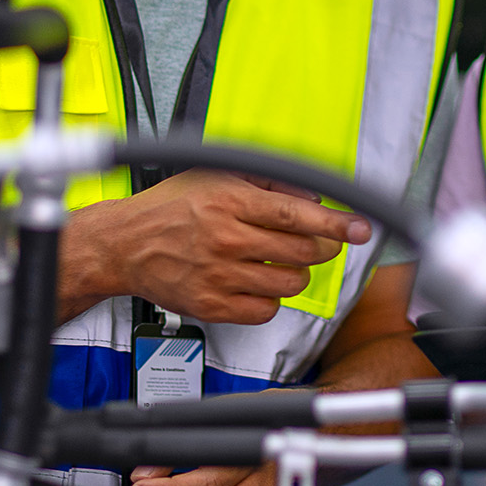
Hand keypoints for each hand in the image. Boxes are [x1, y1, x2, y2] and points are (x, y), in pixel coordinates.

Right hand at [59, 170, 372, 325]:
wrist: (125, 245)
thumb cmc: (170, 207)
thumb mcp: (217, 175)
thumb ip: (267, 181)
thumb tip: (310, 194)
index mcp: (230, 202)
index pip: (296, 214)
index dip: (335, 223)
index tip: (360, 228)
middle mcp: (227, 239)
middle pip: (301, 252)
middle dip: (322, 248)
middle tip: (320, 243)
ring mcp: (220, 276)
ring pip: (289, 284)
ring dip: (295, 273)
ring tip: (279, 262)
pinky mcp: (212, 306)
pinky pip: (265, 310)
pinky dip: (270, 298)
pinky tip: (256, 282)